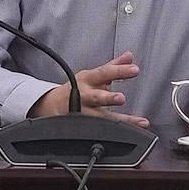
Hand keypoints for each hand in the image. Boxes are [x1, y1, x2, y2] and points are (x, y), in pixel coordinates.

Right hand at [29, 51, 147, 126]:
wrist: (53, 105)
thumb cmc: (78, 87)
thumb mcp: (93, 74)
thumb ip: (113, 66)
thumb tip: (130, 56)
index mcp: (88, 79)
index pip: (105, 73)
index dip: (120, 71)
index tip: (135, 69)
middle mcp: (85, 96)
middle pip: (96, 97)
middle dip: (108, 98)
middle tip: (121, 98)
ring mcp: (83, 113)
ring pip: (100, 118)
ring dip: (117, 120)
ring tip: (132, 121)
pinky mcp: (84, 127)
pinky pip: (101, 130)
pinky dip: (115, 132)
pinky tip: (131, 131)